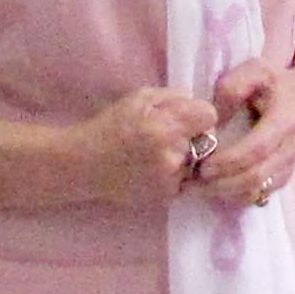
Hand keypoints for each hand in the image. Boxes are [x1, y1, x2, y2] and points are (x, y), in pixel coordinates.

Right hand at [70, 84, 224, 209]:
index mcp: (165, 126)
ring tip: (157, 153)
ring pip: (199, 161)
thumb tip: (196, 104)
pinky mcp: (167, 196)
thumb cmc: (111, 125)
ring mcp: (171, 179)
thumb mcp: (140, 98)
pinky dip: (176, 172)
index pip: (210, 116)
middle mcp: (172, 155)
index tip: (186, 118)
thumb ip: (173, 97)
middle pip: (209, 139)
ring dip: (186, 156)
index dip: (199, 114)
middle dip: (193, 135)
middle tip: (168, 136)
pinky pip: (186, 179)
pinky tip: (153, 168)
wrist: (85, 165)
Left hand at [194, 58, 294, 210]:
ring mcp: (288, 165)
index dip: (230, 160)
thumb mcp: (255, 70)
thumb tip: (214, 117)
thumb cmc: (276, 82)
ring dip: (225, 193)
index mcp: (285, 120)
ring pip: (258, 189)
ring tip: (196, 188)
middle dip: (222, 183)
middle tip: (191, 182)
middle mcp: (290, 147)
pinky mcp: (283, 175)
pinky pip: (260, 194)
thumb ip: (232, 87)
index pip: (258, 148)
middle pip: (257, 176)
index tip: (203, 166)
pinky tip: (214, 189)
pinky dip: (236, 196)